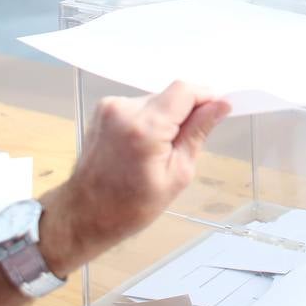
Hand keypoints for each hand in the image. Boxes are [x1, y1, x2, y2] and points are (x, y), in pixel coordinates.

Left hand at [42, 82, 228, 272]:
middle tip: (183, 147)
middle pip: (171, 95)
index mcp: (145, 127)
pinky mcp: (104, 109)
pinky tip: (142, 147)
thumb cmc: (131, 206)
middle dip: (185, 114)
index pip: (185, 90)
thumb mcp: (177, 175)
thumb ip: (198, 133)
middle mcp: (124, 109)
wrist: (84, 214)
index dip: (206, 97)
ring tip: (158, 152)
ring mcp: (110, 107)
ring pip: (156, 100)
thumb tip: (221, 105)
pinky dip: (148, 121)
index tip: (216, 113)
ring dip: (166, 119)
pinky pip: (139, 106)